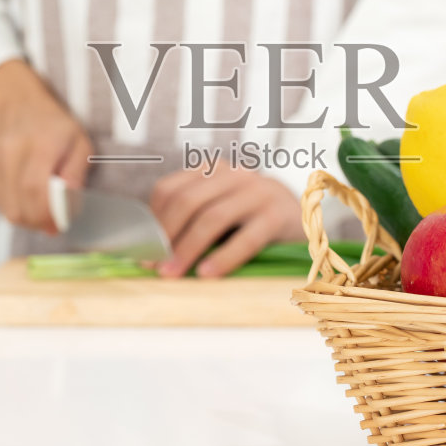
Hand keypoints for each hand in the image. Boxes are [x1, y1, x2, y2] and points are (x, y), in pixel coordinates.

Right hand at [0, 60, 91, 233]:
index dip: (46, 214)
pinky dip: (13, 205)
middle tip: (52, 222)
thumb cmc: (52, 124)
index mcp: (38, 144)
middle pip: (18, 206)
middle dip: (38, 222)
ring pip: (7, 208)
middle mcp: (9, 152)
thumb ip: (76, 172)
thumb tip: (68, 201)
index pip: (35, 190)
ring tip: (40, 205)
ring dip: (26, 216)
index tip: (58, 224)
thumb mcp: (80, 141)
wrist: (17, 103)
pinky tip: (24, 192)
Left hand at [150, 164, 303, 277]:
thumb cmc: (249, 220)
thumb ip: (190, 222)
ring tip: (173, 274)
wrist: (303, 216)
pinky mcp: (277, 215)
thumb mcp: (219, 211)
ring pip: (212, 217)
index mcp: (211, 171)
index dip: (152, 221)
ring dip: (188, 249)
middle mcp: (232, 175)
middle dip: (166, 237)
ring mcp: (257, 192)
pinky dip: (224, 257)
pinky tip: (208, 274)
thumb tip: (149, 255)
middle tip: (154, 267)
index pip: (169, 190)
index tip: (141, 252)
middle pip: (187, 201)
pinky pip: (246, 238)